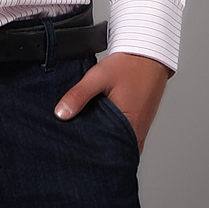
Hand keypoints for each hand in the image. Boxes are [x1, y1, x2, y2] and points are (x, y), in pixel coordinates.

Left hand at [54, 52, 172, 153]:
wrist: (148, 56)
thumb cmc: (128, 66)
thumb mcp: (97, 77)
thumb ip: (78, 95)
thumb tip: (60, 114)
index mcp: (127, 126)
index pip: (104, 151)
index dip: (87, 150)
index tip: (72, 147)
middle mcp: (135, 133)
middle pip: (111, 151)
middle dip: (93, 148)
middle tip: (75, 143)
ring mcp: (139, 131)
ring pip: (118, 145)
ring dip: (103, 141)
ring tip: (85, 135)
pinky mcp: (140, 126)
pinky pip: (124, 138)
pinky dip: (112, 135)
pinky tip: (99, 126)